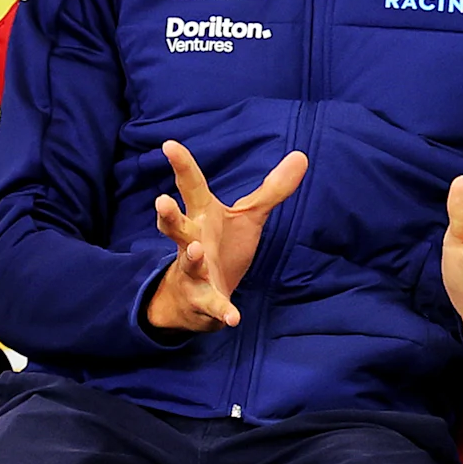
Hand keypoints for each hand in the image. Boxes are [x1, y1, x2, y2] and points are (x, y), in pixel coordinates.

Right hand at [147, 140, 306, 332]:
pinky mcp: (204, 299)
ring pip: (187, 264)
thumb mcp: (248, 216)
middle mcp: (192, 241)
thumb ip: (272, 189)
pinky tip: (232, 318)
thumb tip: (301, 156)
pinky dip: (222, 311)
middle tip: (161, 201)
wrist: (197, 297)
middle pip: (175, 226)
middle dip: (168, 216)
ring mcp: (194, 272)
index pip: (191, 187)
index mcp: (202, 216)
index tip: (169, 144)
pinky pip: (212, 305)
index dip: (181, 166)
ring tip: (194, 251)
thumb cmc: (221, 247)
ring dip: (190, 258)